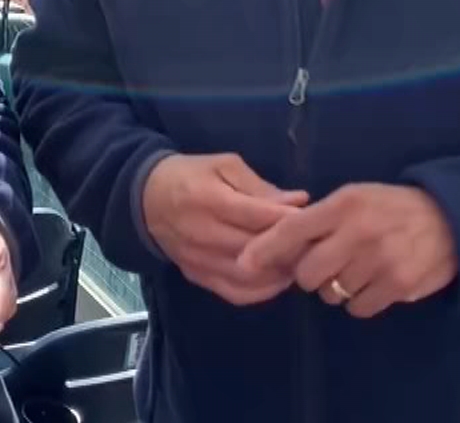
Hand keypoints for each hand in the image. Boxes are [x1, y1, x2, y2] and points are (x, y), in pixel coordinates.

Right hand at [141, 153, 309, 305]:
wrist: (146, 199)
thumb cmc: (190, 175)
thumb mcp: (224, 166)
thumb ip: (262, 187)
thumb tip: (299, 201)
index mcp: (209, 199)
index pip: (257, 216)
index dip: (289, 221)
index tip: (313, 221)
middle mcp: (202, 233)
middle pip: (256, 250)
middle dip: (289, 250)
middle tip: (313, 246)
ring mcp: (198, 260)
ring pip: (248, 277)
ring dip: (279, 273)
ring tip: (300, 263)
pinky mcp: (197, 277)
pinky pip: (234, 293)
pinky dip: (261, 291)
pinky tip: (277, 279)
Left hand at [237, 183, 457, 318]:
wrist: (450, 220)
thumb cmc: (391, 208)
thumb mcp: (355, 199)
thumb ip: (319, 219)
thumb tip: (273, 244)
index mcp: (344, 205)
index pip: (293, 229)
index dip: (265, 249)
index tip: (244, 264)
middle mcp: (359, 231)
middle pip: (307, 273)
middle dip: (309, 275)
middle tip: (326, 265)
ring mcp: (379, 260)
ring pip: (331, 294)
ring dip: (337, 288)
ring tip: (357, 270)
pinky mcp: (398, 285)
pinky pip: (357, 308)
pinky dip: (360, 300)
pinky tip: (374, 283)